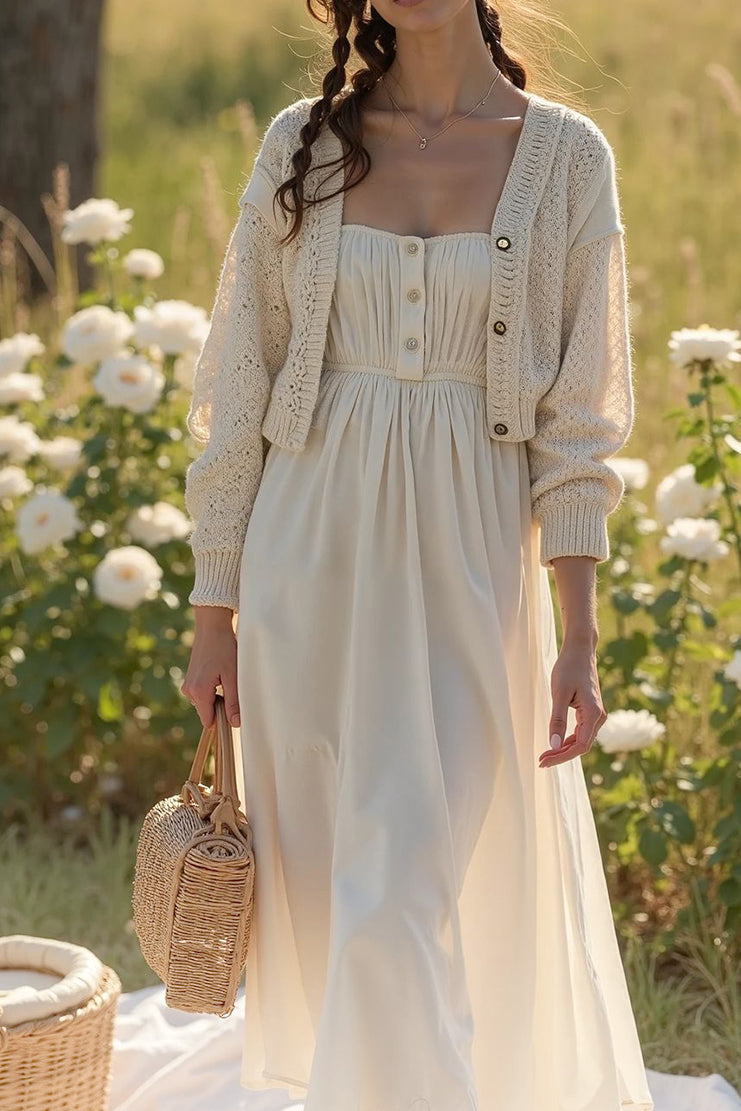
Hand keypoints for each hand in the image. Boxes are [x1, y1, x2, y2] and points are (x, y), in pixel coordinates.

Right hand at [181, 606, 239, 728]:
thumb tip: (235, 723)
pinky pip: (202, 694)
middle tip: (232, 686)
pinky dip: (212, 690)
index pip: (209, 721)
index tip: (234, 708)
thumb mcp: (233, 676)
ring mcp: (187, 684)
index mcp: (198, 692)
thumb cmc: (224, 648)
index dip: (223, 719)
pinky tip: (220, 674)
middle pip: (207, 712)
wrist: (211, 626)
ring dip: (217, 697)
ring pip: (205, 703)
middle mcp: (189, 691)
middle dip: (221, 706)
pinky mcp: (190, 679)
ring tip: (226, 677)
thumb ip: (233, 701)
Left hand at [538, 639, 606, 767]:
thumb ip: (557, 720)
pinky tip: (555, 743)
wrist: (580, 651)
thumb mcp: (559, 694)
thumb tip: (554, 744)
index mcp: (594, 714)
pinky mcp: (591, 712)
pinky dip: (568, 739)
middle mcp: (599, 717)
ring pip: (582, 740)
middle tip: (541, 760)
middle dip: (561, 755)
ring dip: (564, 749)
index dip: (562, 756)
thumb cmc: (568, 668)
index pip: (580, 746)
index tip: (544, 761)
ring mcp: (596, 715)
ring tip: (545, 754)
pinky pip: (581, 732)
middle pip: (582, 746)